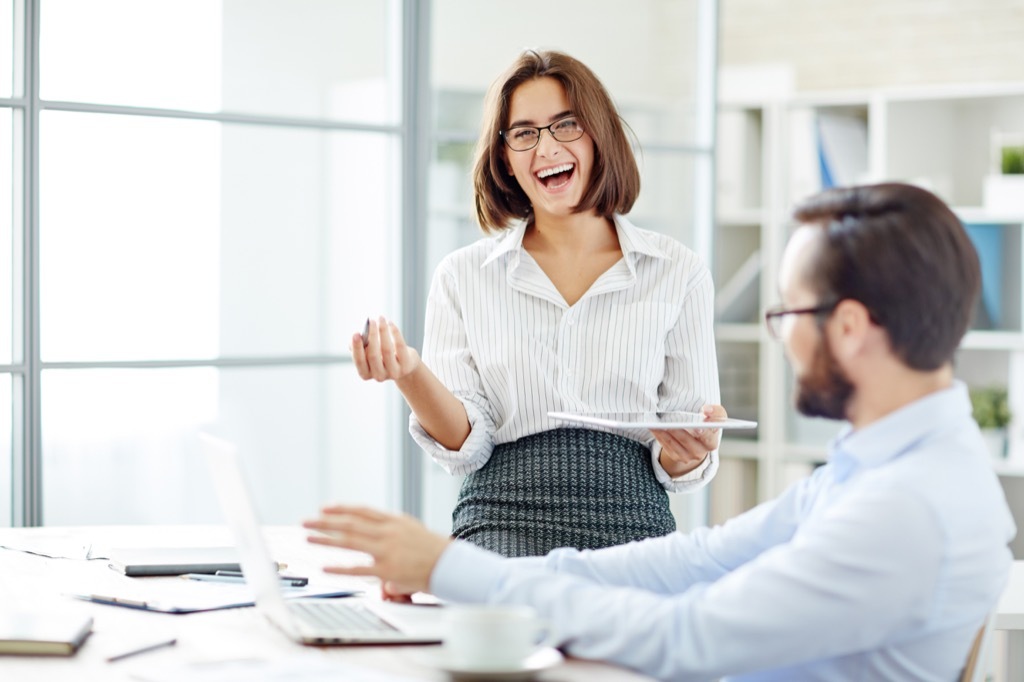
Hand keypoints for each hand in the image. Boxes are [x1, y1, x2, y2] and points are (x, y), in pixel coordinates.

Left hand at [303, 505, 451, 595]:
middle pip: (350, 523)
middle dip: (324, 522)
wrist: (451, 564)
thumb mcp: (411, 531)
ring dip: (326, 539)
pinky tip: (325, 567)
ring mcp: (387, 550)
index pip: (362, 511)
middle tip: (306, 521)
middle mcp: (388, 532)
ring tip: (308, 538)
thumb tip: (374, 538)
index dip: (341, 509)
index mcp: (394, 520)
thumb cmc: (433, 550)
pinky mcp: (388, 570)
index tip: (324, 509)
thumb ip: (391, 532)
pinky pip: (359, 568)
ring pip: (350, 541)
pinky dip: (340, 567)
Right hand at [352, 317, 420, 382]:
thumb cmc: (381, 356)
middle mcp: (379, 376)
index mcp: (366, 374)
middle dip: (371, 336)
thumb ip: (361, 346)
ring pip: (387, 349)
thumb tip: (357, 337)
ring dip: (383, 331)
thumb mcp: (369, 353)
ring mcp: (394, 372)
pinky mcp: (406, 365)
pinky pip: (400, 346)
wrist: (403, 364)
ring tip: (381, 318)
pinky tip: (390, 323)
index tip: (356, 333)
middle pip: (373, 355)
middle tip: (371, 321)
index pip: (360, 362)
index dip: (357, 348)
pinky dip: (395, 332)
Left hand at [651, 404, 725, 476]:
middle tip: (667, 422)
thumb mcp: (715, 416)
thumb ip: (715, 411)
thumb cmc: (705, 424)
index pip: (709, 436)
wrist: (697, 439)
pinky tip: (654, 428)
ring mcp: (688, 457)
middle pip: (687, 440)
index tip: (697, 427)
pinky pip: (666, 446)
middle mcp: (701, 452)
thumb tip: (706, 410)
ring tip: (655, 423)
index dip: (703, 432)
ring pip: (673, 443)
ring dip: (663, 432)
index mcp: (711, 441)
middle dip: (677, 430)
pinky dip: (659, 436)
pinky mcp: (676, 457)